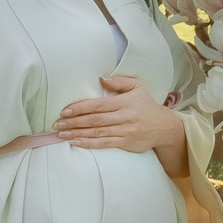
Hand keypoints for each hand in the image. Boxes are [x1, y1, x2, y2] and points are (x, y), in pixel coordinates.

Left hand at [53, 72, 189, 176]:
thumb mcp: (138, 87)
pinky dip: (89, 143)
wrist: (165, 127)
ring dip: (77, 134)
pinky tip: (76, 142)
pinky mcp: (125, 143)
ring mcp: (124, 131)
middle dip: (74, 122)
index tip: (65, 111)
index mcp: (125, 102)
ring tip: (61, 134)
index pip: (98, 105)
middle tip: (57, 124)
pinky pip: (104, 144)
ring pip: (97, 133)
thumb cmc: (147, 105)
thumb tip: (101, 78)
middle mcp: (124, 117)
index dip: (79, 108)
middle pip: (94, 120)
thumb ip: (120, 82)